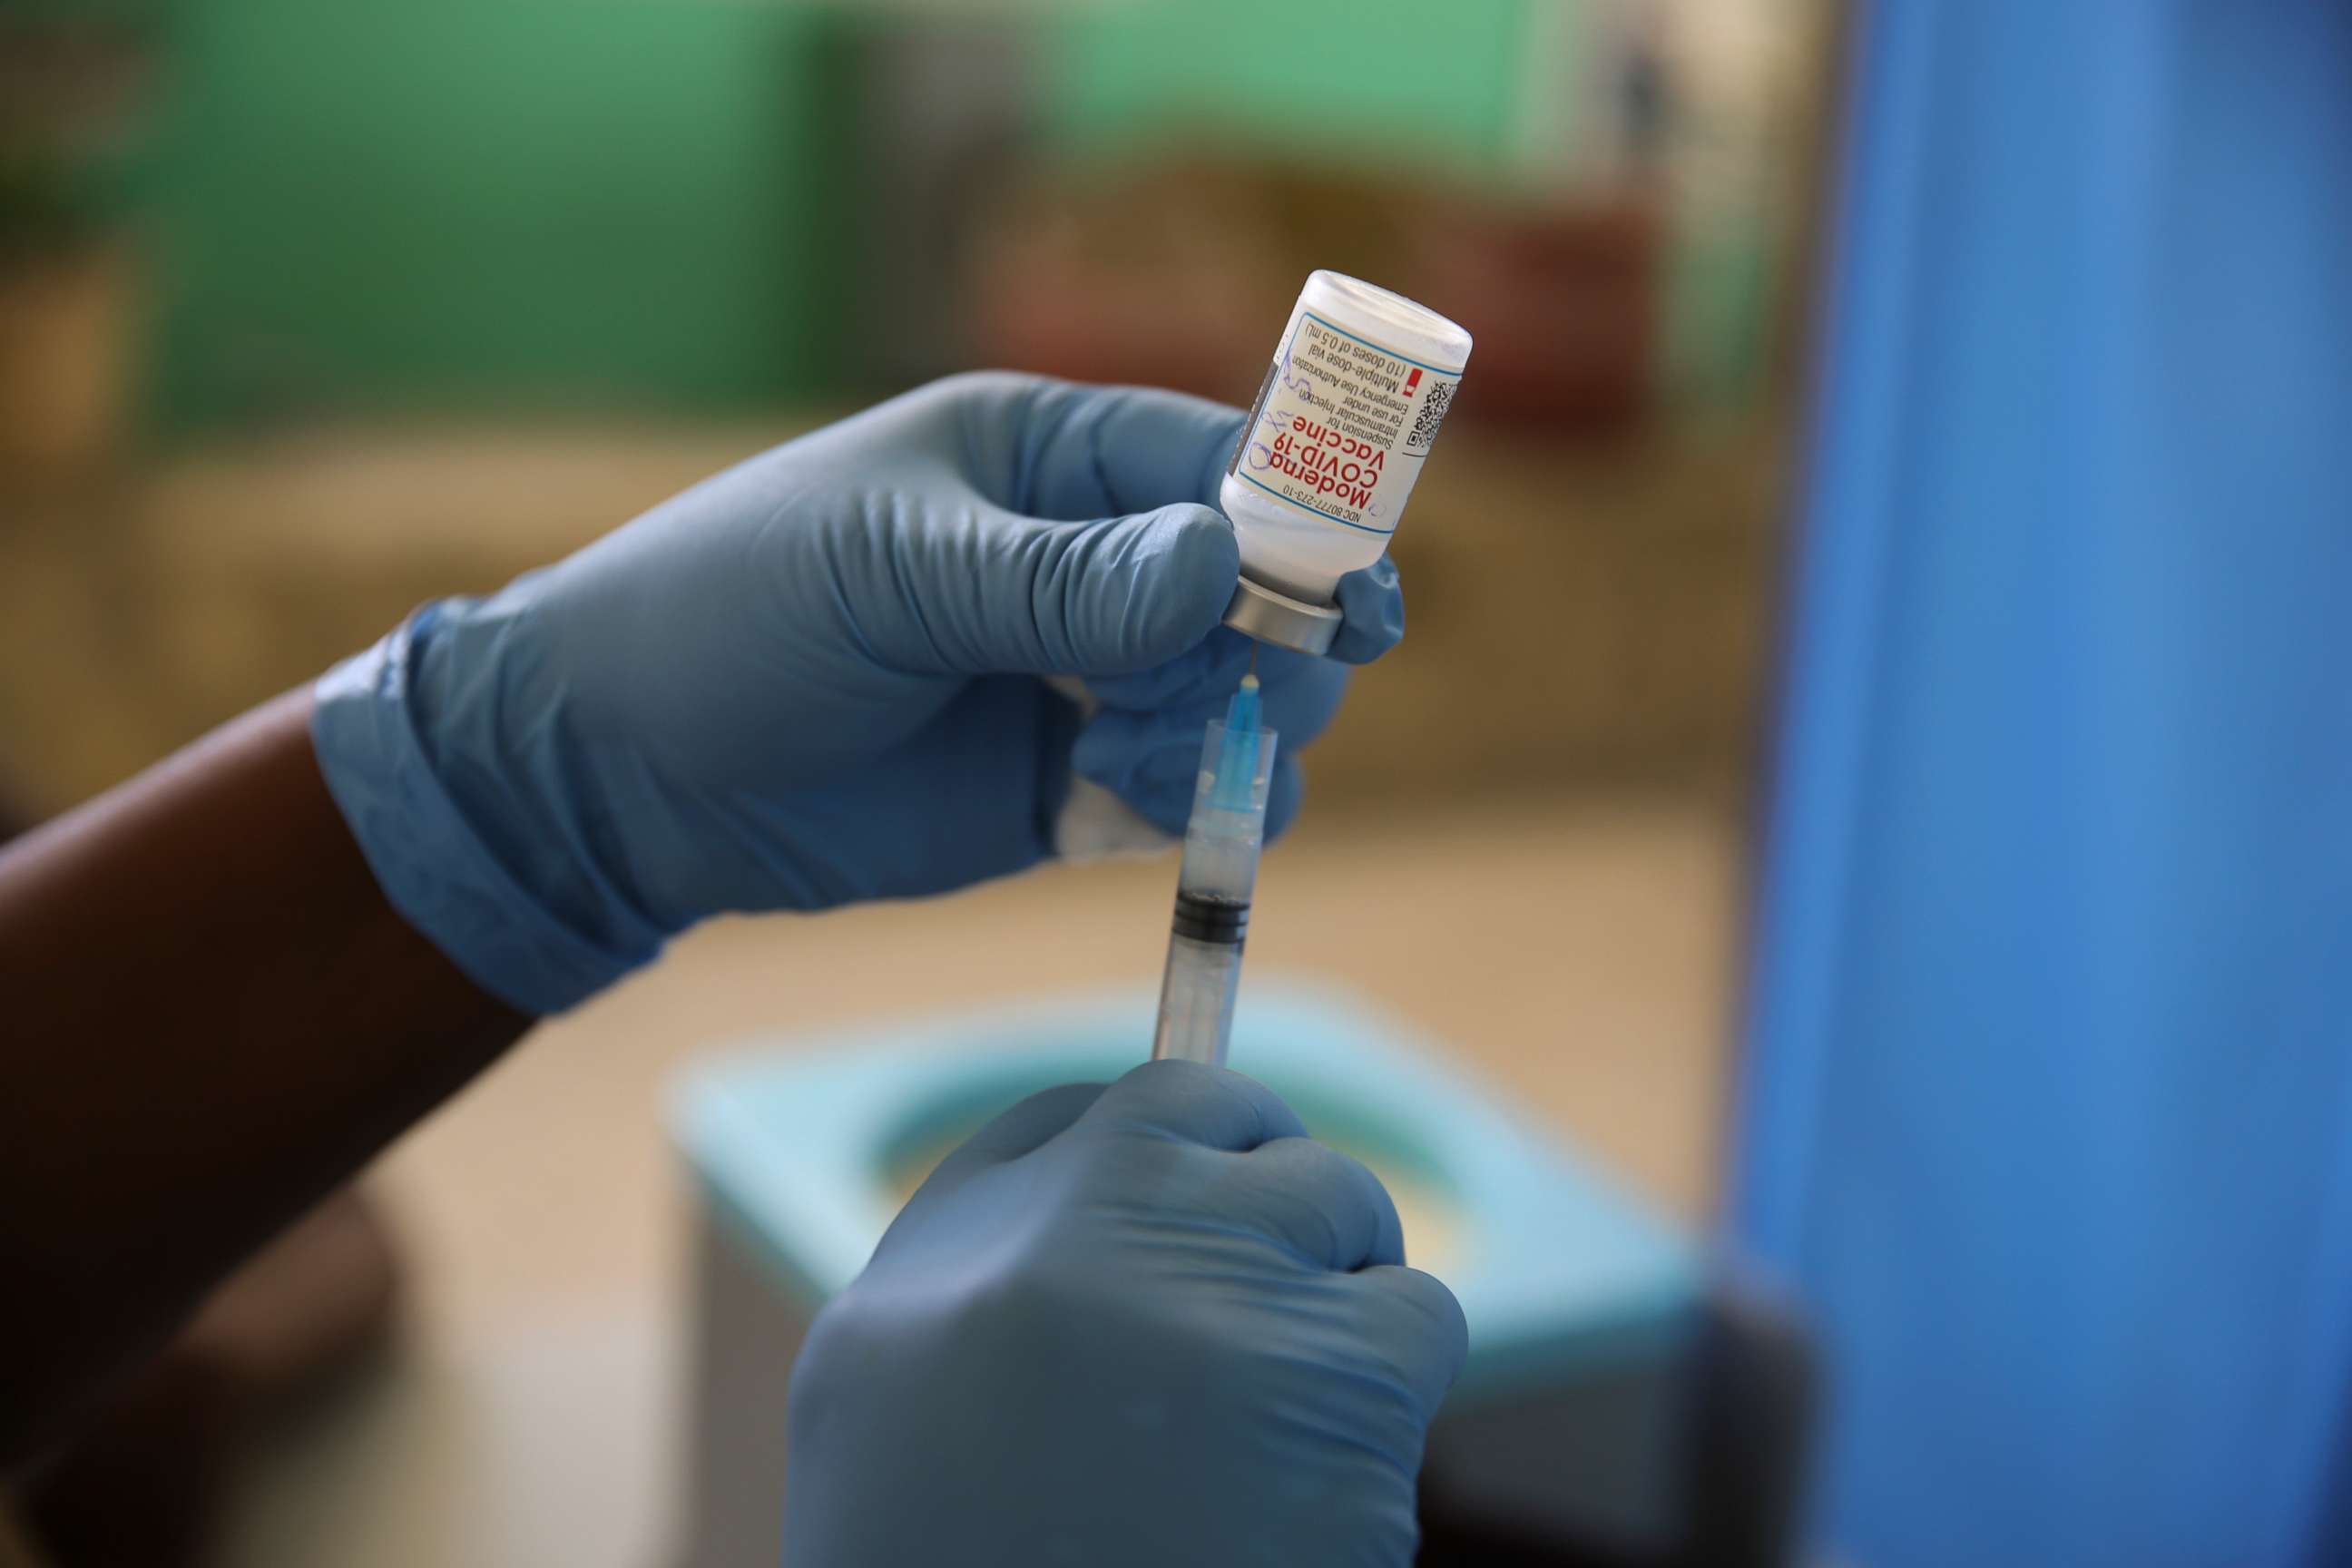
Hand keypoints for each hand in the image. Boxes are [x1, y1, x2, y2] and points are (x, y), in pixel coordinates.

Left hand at [311, 373, 1404, 1012]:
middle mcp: (1078, 566)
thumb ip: (1059, 578)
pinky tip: (1132, 804)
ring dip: (1233, 728)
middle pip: (1253, 592)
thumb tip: (1222, 564)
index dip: (1304, 521)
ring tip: (1140, 753)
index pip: (1217, 466)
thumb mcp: (891, 573)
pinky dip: (1192, 806)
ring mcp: (1071, 682)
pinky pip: (1172, 794)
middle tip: (1258, 690)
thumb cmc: (730, 616)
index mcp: (1040, 461)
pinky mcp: (1054, 793)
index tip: (1361, 591)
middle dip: (1278, 640)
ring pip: (1227, 700)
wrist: (615, 772)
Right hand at [784, 1060, 1466, 1566]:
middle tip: (1283, 1301)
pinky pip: (1418, 1323)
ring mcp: (1214, 1283)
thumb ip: (999, 1280)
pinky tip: (1319, 1492)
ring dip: (1339, 1299)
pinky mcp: (1337, 1378)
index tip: (1217, 1182)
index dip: (1178, 1146)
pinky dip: (1391, 1400)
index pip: (1101, 1113)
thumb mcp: (895, 1401)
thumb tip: (1142, 1195)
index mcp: (953, 1237)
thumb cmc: (947, 1559)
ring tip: (1289, 1428)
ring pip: (1342, 1204)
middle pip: (1224, 1122)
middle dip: (1275, 1200)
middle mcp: (1085, 1223)